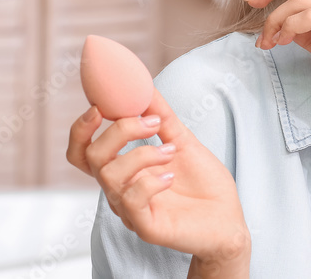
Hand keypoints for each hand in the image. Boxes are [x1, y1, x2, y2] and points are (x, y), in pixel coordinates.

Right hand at [66, 90, 250, 266]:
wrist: (229, 219)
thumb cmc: (204, 184)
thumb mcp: (182, 140)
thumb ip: (161, 116)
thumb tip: (145, 84)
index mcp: (123, 170)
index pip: (82, 152)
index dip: (81, 129)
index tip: (100, 107)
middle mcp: (119, 190)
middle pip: (92, 156)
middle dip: (119, 131)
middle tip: (152, 124)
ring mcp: (130, 210)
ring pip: (110, 175)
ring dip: (142, 154)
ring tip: (170, 152)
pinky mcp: (145, 227)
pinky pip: (132, 200)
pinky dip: (151, 181)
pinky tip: (171, 176)